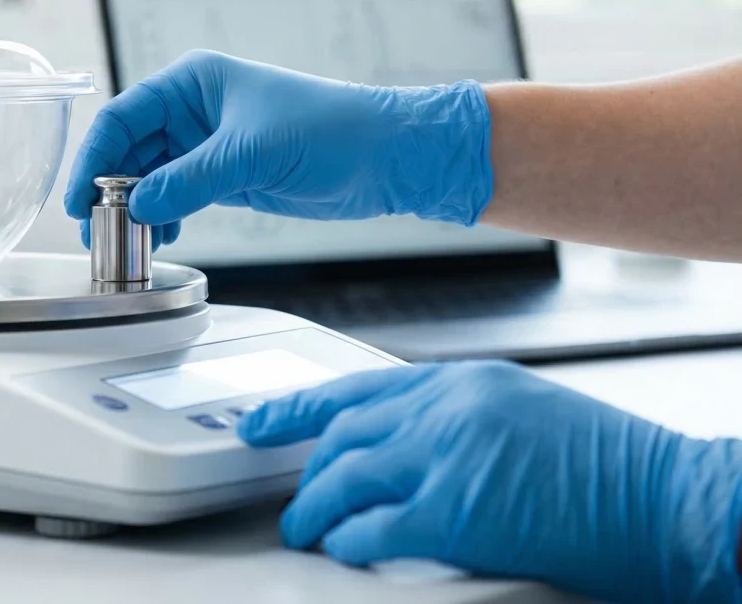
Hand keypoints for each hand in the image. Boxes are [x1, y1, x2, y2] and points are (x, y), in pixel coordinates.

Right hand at [63, 51, 493, 240]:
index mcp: (193, 82)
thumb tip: (138, 206)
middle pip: (130, 149)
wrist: (388, 156)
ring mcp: (208, 143)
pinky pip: (177, 195)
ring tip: (127, 242)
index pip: (123, 117)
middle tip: (96, 231)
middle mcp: (194, 109)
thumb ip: (188, 180)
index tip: (79, 199)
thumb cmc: (331, 130)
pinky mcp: (226, 175)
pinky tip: (161, 237)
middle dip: (111, 188)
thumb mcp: (251, 153)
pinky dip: (164, 216)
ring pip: (151, 176)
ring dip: (136, 207)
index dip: (95, 157)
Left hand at [240, 361, 741, 602]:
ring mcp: (446, 455)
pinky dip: (348, 543)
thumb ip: (460, 422)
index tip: (264, 421)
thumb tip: (408, 450)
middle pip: (343, 434)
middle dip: (307, 471)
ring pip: (343, 477)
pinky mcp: (453, 511)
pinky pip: (372, 527)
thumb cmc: (612, 471)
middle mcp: (446, 408)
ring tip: (305, 533)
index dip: (299, 407)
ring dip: (315, 511)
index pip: (358, 387)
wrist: (668, 501)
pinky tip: (345, 551)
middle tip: (292, 501)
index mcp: (463, 380)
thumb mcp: (523, 414)